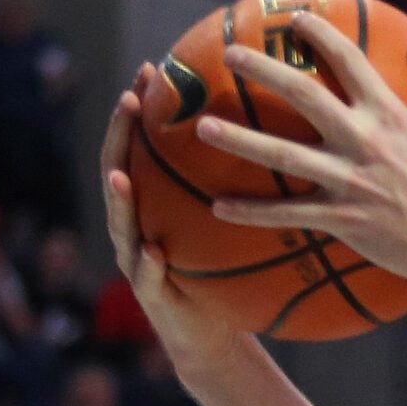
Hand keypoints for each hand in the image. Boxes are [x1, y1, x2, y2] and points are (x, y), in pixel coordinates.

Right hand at [101, 69, 248, 369]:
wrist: (213, 336)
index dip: (142, 108)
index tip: (152, 69)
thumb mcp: (236, 226)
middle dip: (120, 136)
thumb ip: (244, 188)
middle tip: (130, 102)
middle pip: (118, 169)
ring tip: (121, 176)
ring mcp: (137, 260)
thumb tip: (287, 137)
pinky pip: (147, 278)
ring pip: (121, 223)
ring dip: (118, 198)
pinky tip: (154, 252)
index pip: (143, 145)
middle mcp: (137, 225)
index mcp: (154, 203)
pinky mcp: (151, 298)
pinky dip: (148, 265)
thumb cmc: (227, 275)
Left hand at [198, 10, 406, 291]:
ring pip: (283, 154)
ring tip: (203, 127)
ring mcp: (350, 180)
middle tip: (228, 55)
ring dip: (239, 140)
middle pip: (302, 94)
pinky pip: (288, 213)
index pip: (348, 60)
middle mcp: (364, 140)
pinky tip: (219, 207)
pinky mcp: (343, 219)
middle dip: (262, 70)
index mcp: (390, 114)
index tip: (294, 19)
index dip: (319, 34)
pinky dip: (252, 212)